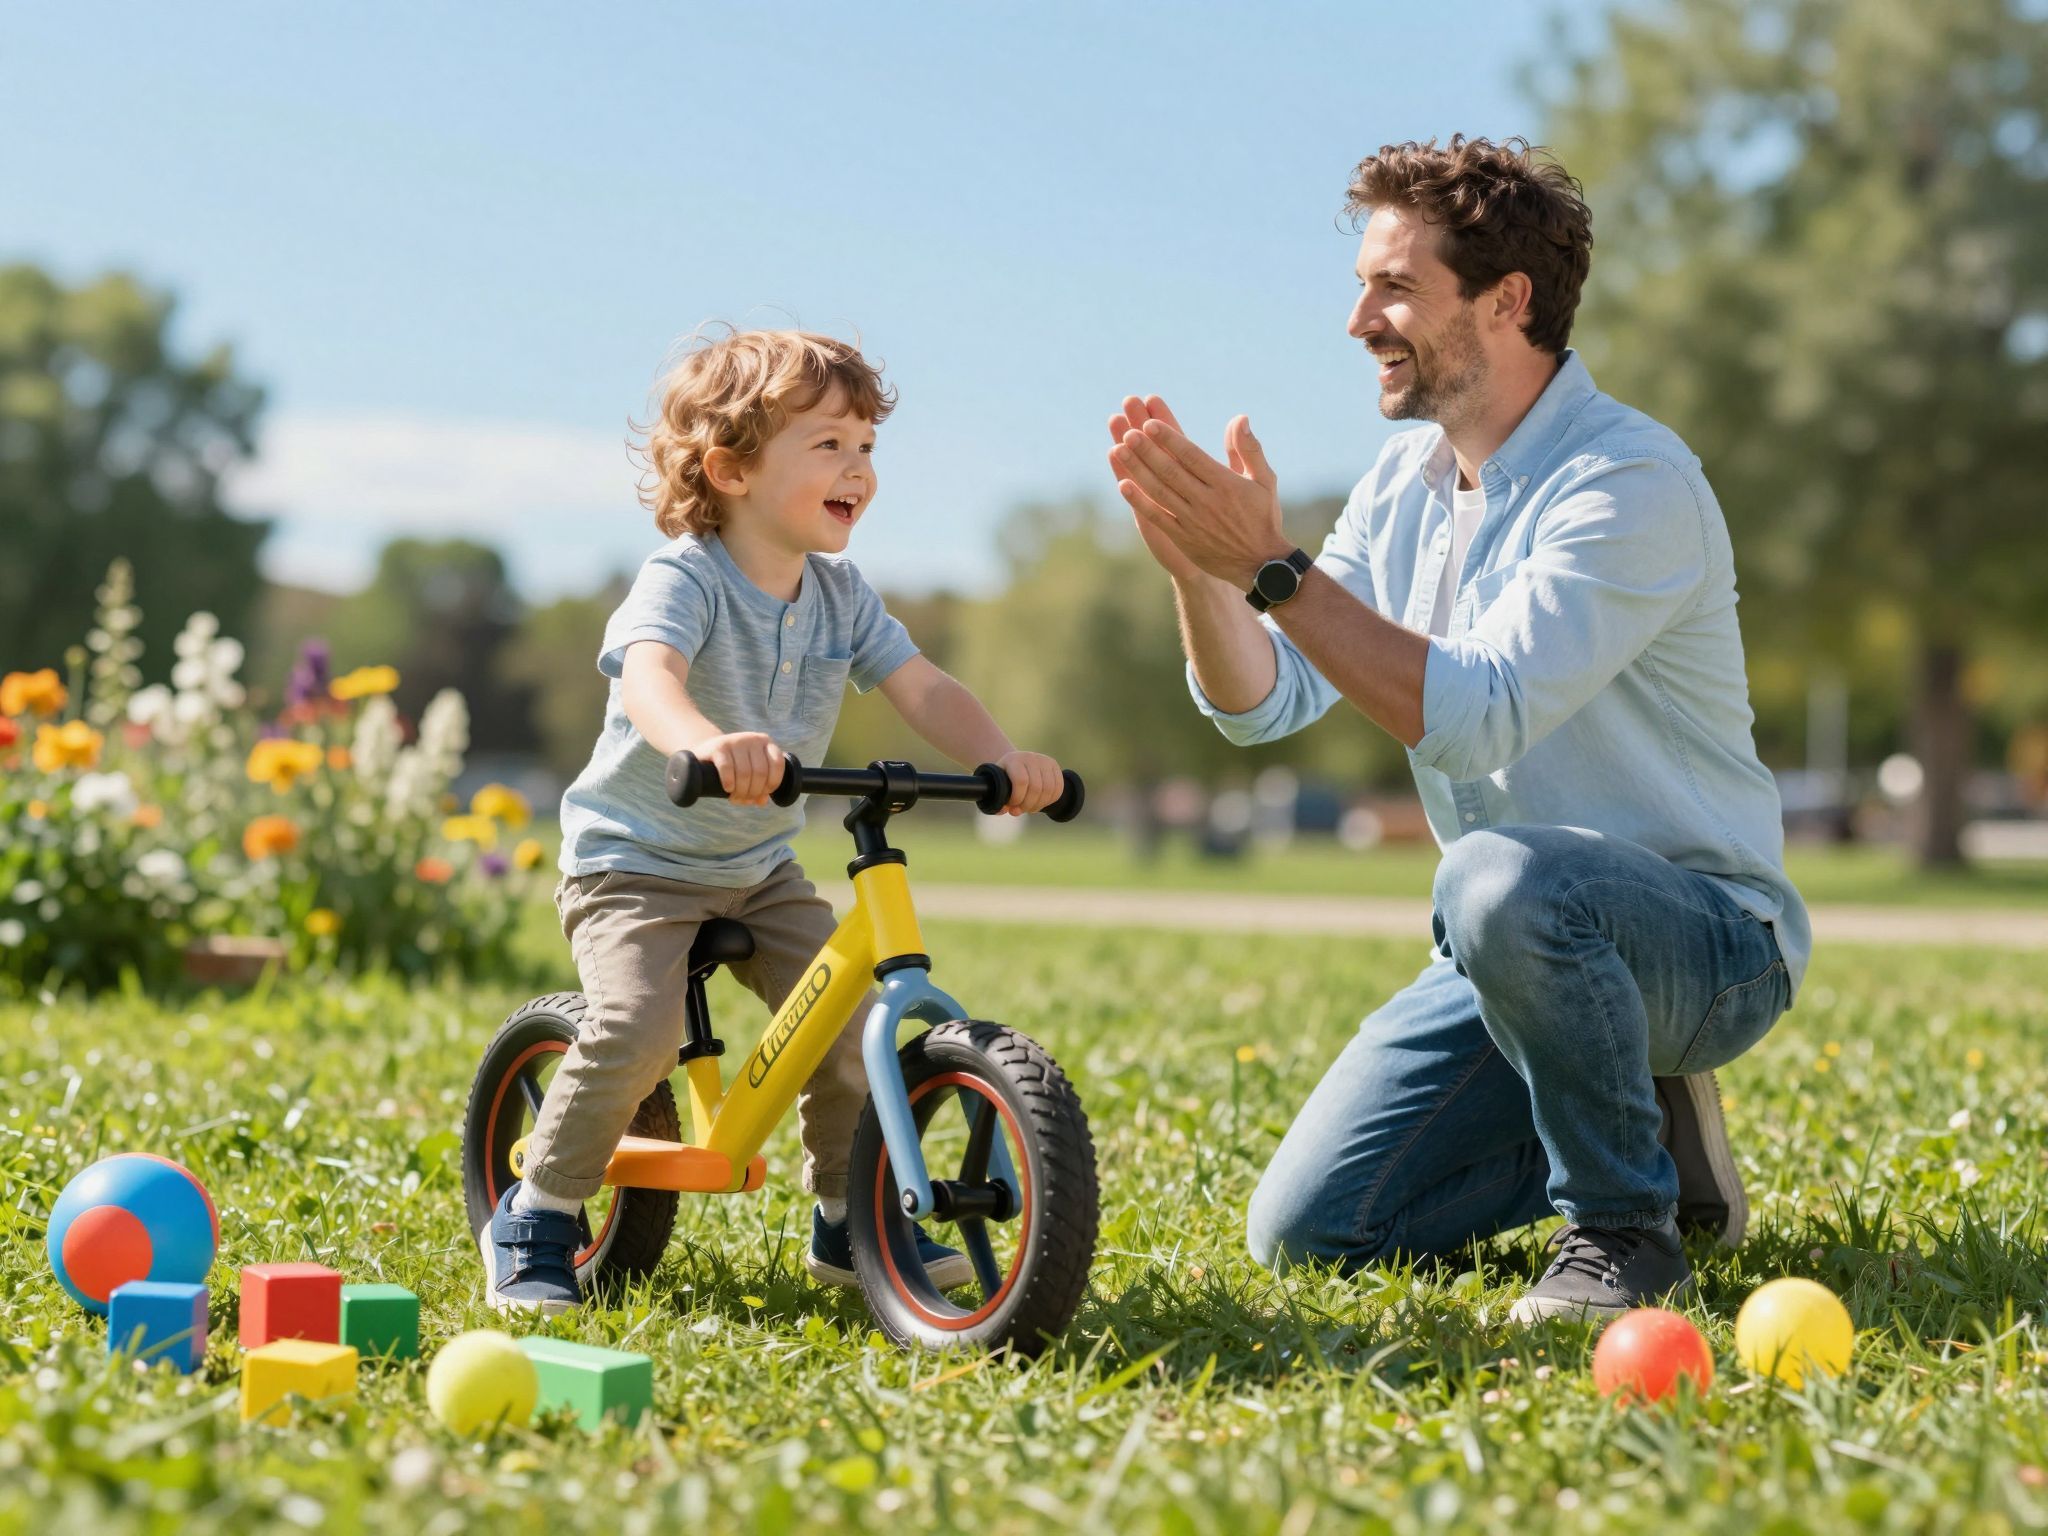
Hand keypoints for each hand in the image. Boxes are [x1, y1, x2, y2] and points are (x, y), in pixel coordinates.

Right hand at [699, 731, 785, 805]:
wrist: (705, 753)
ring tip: (735, 797)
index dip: (772, 784)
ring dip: (740, 791)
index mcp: (765, 743)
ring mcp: (735, 741)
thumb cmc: (733, 766)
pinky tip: (727, 789)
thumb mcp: (749, 774)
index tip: (762, 794)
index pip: (777, 765)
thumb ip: (759, 787)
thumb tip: (762, 801)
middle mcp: (752, 739)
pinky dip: (729, 782)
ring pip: (744, 772)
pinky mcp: (718, 747)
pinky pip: (727, 768)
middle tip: (744, 799)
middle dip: (753, 791)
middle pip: (760, 772)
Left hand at [997, 750, 1062, 815]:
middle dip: (1028, 805)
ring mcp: (1044, 760)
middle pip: (1036, 788)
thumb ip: (998, 800)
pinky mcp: (1054, 766)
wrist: (1015, 764)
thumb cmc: (1004, 779)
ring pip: (1048, 789)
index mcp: (1013, 760)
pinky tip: (1041, 802)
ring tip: (1031, 808)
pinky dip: (1050, 800)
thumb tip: (1007, 810)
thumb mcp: (997, 787)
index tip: (1012, 806)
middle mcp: (1030, 757)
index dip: (1018, 798)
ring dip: (1040, 804)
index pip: (1021, 781)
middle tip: (1022, 810)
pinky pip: (1058, 788)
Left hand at [1108, 407, 1289, 588]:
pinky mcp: (1183, 538)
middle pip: (1171, 471)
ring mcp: (1192, 521)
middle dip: (1147, 451)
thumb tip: (1240, 418)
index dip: (1169, 439)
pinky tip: (1123, 485)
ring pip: (1159, 491)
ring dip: (1138, 470)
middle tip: (1127, 432)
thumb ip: (1248, 449)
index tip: (1150, 423)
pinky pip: (1157, 517)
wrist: (1260, 564)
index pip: (1192, 456)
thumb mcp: (1264, 480)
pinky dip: (1139, 502)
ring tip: (1118, 450)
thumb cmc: (1262, 517)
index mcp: (1226, 484)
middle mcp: (1207, 501)